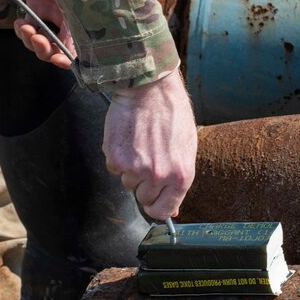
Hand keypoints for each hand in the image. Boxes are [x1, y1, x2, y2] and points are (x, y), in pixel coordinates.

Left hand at [14, 0, 75, 68]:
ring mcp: (49, 13)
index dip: (67, 60)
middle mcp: (66, 20)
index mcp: (82, 21)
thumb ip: (75, 26)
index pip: (76, 50)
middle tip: (37, 40)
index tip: (58, 59)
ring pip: (38, 41)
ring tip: (25, 29)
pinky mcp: (35, 5)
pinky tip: (19, 23)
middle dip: (44, 50)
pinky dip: (21, 30)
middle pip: (54, 49)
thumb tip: (70, 53)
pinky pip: (27, 27)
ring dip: (29, 41)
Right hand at [103, 69, 196, 219]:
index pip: (163, 211)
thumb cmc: (172, 113)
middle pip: (143, 198)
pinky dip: (118, 157)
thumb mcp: (186, 148)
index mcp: (180, 176)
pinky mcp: (116, 158)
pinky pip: (114, 168)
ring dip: (130, 169)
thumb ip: (178, 180)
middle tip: (147, 159)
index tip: (153, 201)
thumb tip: (172, 209)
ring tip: (140, 144)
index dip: (156, 207)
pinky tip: (128, 138)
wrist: (150, 88)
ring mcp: (135, 168)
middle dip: (143, 184)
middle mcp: (158, 176)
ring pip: (127, 183)